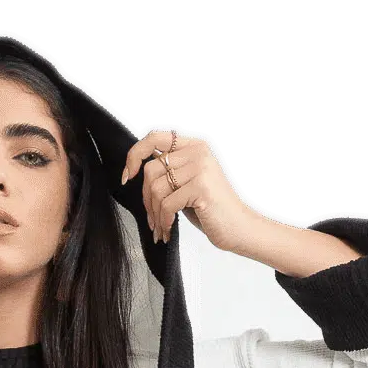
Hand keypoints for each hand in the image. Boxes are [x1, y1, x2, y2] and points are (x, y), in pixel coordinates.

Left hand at [120, 128, 249, 251]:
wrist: (240, 228)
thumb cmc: (212, 209)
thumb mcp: (188, 183)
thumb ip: (169, 170)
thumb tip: (135, 169)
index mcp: (194, 145)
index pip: (154, 137)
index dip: (135, 155)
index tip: (128, 177)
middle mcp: (198, 151)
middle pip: (151, 170)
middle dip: (146, 199)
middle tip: (152, 219)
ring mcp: (200, 167)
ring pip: (156, 189)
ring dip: (155, 214)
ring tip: (161, 228)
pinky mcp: (201, 186)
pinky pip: (167, 204)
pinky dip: (164, 221)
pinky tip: (168, 231)